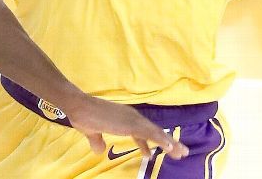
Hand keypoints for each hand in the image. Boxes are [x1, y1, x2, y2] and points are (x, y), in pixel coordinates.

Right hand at [64, 94, 189, 159]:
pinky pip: (150, 134)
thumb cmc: (83, 117)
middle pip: (153, 132)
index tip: (151, 154)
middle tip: (182, 152)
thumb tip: (99, 150)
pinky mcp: (131, 123)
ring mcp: (132, 119)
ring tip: (182, 152)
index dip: (147, 143)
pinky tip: (170, 147)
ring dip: (170, 143)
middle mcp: (132, 117)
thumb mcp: (91, 132)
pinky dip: (161, 140)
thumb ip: (97, 140)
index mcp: (124, 118)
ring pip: (156, 133)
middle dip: (168, 143)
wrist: (79, 106)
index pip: (141, 132)